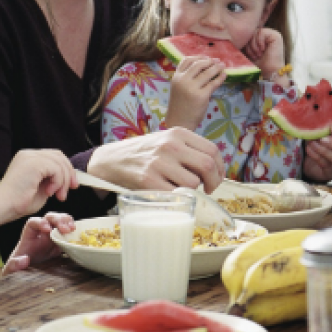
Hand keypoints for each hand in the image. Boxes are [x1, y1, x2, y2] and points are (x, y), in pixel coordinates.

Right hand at [0, 149, 76, 220]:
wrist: (2, 206)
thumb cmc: (18, 202)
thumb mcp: (41, 188)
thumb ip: (52, 179)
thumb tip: (68, 178)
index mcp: (29, 158)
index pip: (54, 156)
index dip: (66, 169)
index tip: (72, 185)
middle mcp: (29, 154)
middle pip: (59, 156)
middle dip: (69, 173)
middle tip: (72, 189)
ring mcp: (30, 156)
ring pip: (59, 163)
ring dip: (64, 181)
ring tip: (59, 196)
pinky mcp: (33, 163)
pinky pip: (56, 169)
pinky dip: (58, 182)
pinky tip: (49, 193)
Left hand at [3, 212, 74, 275]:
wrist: (28, 273)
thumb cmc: (18, 268)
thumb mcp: (12, 269)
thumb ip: (14, 265)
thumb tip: (24, 260)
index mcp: (29, 236)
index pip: (33, 222)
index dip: (40, 223)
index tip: (47, 229)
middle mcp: (41, 233)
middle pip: (49, 218)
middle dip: (57, 220)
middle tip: (65, 229)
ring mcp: (52, 236)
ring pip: (60, 221)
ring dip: (67, 221)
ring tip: (72, 228)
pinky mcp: (61, 242)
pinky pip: (68, 231)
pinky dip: (73, 230)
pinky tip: (77, 233)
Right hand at [88, 127, 225, 192]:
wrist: (111, 160)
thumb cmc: (145, 154)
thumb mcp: (167, 141)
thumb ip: (189, 150)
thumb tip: (215, 169)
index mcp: (178, 133)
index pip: (212, 150)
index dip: (220, 168)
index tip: (216, 178)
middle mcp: (170, 145)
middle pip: (207, 166)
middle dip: (213, 182)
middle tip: (208, 189)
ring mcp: (159, 163)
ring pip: (192, 183)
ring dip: (192, 190)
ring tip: (181, 188)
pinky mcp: (148, 181)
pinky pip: (175, 194)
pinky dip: (177, 198)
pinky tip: (170, 194)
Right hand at [167, 54, 225, 129]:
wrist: (179, 122)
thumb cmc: (180, 106)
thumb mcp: (179, 88)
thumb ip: (186, 78)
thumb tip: (204, 67)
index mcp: (176, 77)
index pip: (186, 60)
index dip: (198, 57)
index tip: (207, 58)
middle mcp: (183, 80)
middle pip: (198, 65)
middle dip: (209, 61)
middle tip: (218, 61)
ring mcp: (192, 88)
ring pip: (207, 73)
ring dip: (216, 67)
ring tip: (222, 66)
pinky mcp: (201, 96)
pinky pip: (213, 84)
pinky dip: (220, 78)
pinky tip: (224, 75)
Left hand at [244, 28, 285, 79]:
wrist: (270, 73)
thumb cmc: (259, 66)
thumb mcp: (247, 53)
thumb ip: (242, 44)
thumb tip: (230, 38)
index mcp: (260, 39)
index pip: (248, 35)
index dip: (245, 44)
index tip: (249, 56)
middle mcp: (266, 35)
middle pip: (251, 33)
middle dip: (249, 45)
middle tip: (254, 56)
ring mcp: (271, 34)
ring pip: (255, 32)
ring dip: (254, 45)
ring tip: (258, 55)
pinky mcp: (276, 35)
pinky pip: (261, 32)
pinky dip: (259, 42)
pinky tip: (262, 50)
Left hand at [303, 123, 331, 181]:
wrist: (313, 159)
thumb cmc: (325, 140)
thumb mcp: (328, 132)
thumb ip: (330, 127)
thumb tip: (322, 121)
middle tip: (323, 139)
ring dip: (326, 151)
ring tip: (313, 142)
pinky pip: (327, 165)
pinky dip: (317, 155)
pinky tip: (309, 148)